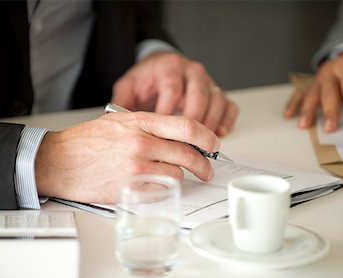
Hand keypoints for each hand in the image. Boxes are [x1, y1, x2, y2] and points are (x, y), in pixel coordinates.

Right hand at [34, 112, 219, 203]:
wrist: (58, 161)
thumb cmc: (85, 141)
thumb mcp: (118, 121)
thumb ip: (147, 125)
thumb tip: (175, 135)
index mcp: (139, 122)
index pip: (186, 126)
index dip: (207, 136)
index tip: (214, 143)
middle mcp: (141, 143)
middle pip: (187, 153)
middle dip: (202, 164)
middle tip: (206, 169)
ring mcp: (136, 167)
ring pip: (177, 174)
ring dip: (177, 176)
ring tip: (167, 174)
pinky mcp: (130, 188)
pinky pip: (160, 191)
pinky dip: (161, 189)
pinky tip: (152, 185)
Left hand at [111, 52, 238, 136]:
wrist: (159, 67)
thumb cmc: (146, 80)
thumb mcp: (128, 87)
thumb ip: (121, 103)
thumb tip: (113, 125)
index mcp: (168, 66)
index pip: (172, 89)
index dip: (169, 113)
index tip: (162, 135)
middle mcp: (191, 71)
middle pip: (199, 95)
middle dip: (193, 122)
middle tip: (186, 145)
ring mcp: (207, 81)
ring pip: (217, 100)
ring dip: (211, 124)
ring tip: (202, 145)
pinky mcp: (217, 91)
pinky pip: (229, 105)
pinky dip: (227, 121)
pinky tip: (219, 134)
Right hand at [284, 46, 342, 131]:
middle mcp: (331, 70)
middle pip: (328, 93)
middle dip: (329, 112)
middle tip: (329, 128)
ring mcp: (319, 78)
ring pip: (311, 94)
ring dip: (307, 111)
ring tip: (304, 125)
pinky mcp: (311, 84)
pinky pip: (300, 94)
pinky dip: (293, 104)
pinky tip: (288, 115)